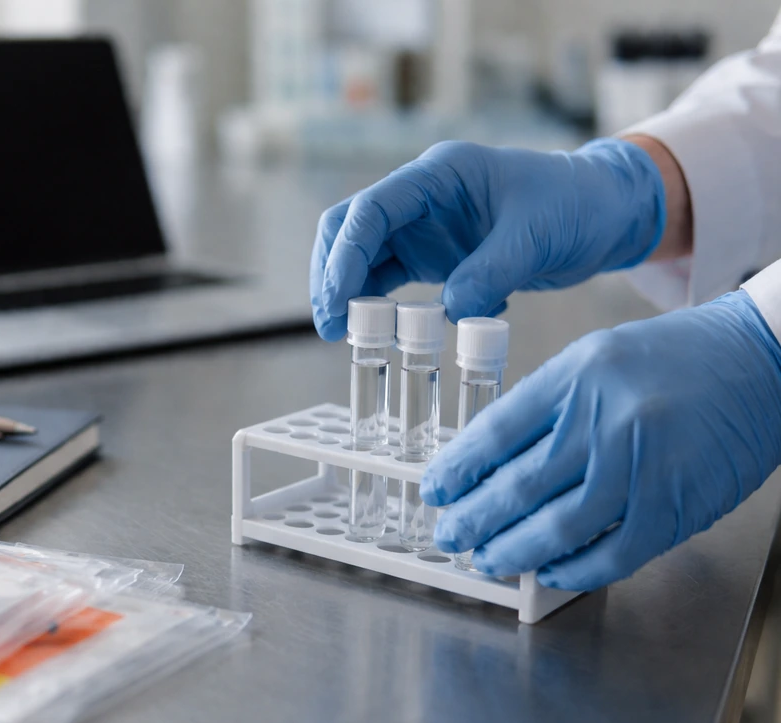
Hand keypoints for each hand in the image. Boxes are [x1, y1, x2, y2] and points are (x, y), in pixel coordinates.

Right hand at [309, 138, 665, 340]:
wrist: (604, 213)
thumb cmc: (576, 205)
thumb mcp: (536, 237)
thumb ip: (490, 273)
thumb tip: (447, 313)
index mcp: (440, 175)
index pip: (373, 209)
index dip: (346, 254)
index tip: (338, 300)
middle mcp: (421, 197)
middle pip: (351, 228)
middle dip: (332, 273)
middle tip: (331, 323)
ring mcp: (424, 227)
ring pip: (362, 255)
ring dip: (348, 292)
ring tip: (344, 335)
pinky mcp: (434, 256)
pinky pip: (389, 278)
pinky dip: (378, 304)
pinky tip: (381, 332)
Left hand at [420, 291, 780, 590]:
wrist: (762, 358)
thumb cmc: (677, 357)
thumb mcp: (597, 359)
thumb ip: (548, 405)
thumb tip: (497, 460)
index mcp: (576, 376)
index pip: (497, 431)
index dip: (458, 467)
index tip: (436, 490)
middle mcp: (604, 419)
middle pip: (519, 484)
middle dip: (475, 518)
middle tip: (449, 536)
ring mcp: (641, 466)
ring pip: (559, 526)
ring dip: (514, 551)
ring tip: (488, 559)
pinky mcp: (675, 505)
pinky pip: (613, 553)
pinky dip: (576, 570)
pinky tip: (550, 572)